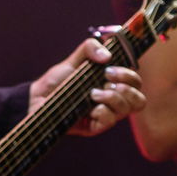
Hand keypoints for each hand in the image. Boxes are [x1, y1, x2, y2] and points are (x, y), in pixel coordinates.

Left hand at [29, 36, 146, 136]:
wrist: (37, 98)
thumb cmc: (57, 80)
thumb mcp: (74, 59)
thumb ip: (90, 48)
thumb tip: (107, 56)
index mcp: (112, 84)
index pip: (135, 83)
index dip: (129, 75)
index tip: (110, 69)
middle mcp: (112, 101)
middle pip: (139, 100)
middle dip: (127, 87)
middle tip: (106, 80)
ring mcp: (105, 115)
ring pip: (127, 110)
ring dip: (113, 98)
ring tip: (93, 93)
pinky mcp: (94, 127)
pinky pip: (109, 121)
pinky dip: (102, 111)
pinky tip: (89, 107)